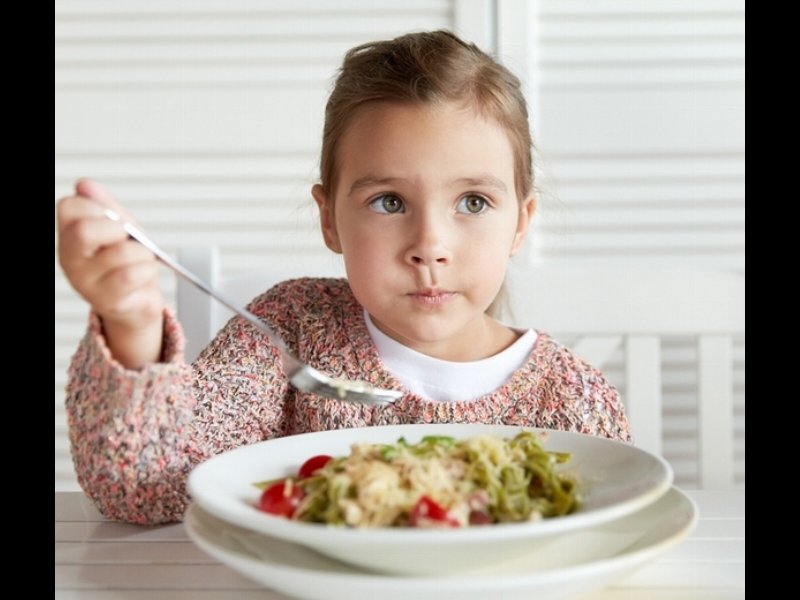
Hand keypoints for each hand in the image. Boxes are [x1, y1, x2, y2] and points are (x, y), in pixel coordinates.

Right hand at [57, 179, 165, 366]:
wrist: (139, 303)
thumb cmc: (129, 263)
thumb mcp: (120, 227)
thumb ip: (105, 205)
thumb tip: (84, 184)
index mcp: (69, 236)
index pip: (68, 206)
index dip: (98, 208)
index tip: (113, 221)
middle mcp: (70, 259)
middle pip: (84, 230)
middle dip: (117, 230)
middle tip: (127, 240)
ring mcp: (85, 282)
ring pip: (121, 252)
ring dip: (142, 254)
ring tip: (140, 262)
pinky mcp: (105, 300)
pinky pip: (132, 274)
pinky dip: (147, 271)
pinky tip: (142, 276)